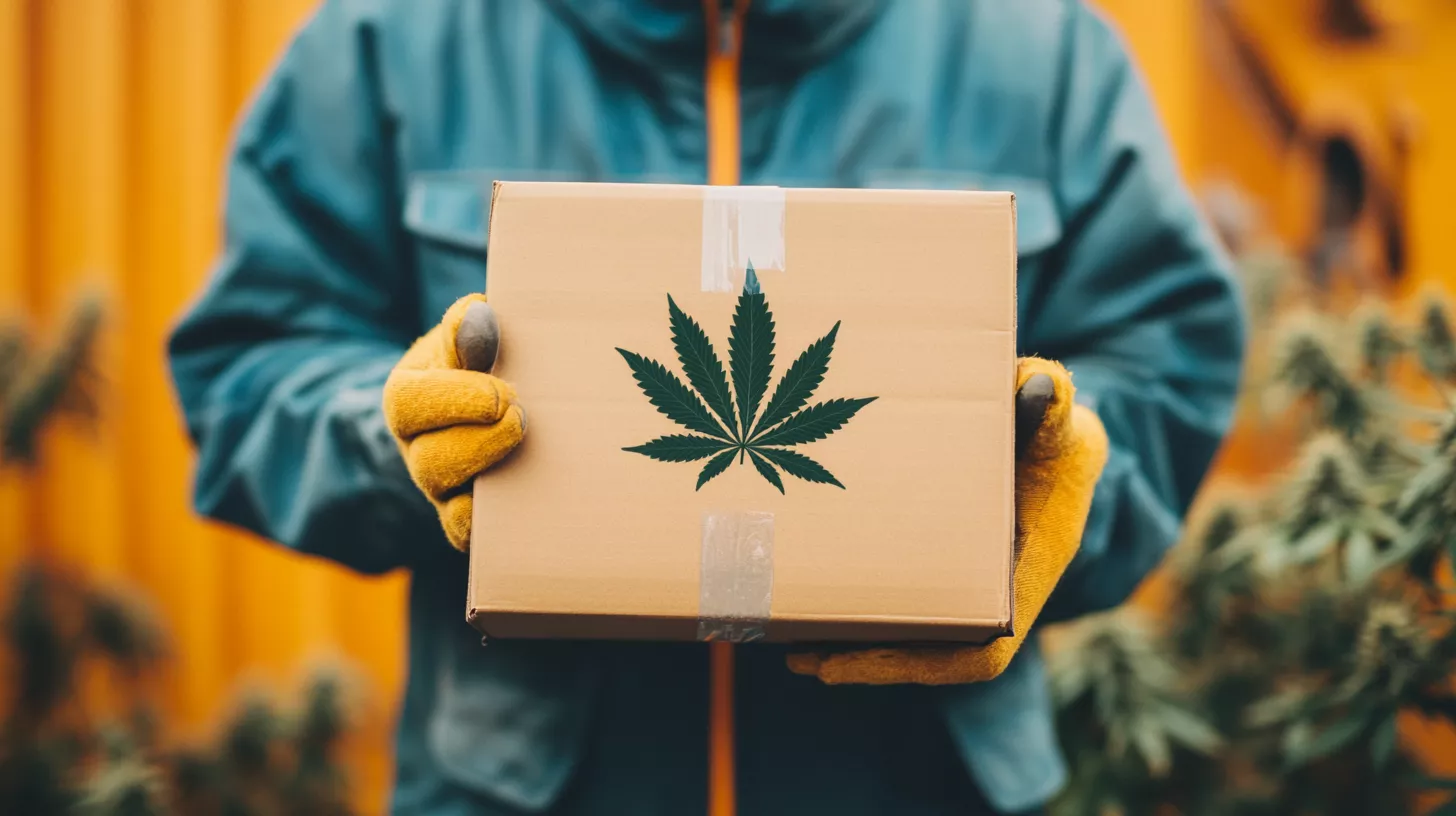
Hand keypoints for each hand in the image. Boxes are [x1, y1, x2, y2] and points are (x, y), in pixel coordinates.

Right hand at [383, 294, 525, 549]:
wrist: (482, 406)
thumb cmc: (476, 365)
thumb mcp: (464, 339)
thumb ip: (468, 328)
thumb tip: (478, 314)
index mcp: (408, 400)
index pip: (408, 403)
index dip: (454, 400)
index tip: (502, 394)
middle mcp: (417, 449)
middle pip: (430, 460)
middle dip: (480, 442)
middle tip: (521, 417)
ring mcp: (440, 488)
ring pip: (449, 498)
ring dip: (490, 473)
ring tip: (525, 444)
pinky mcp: (463, 516)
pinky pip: (464, 533)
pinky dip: (484, 525)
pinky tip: (520, 506)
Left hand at [785, 357, 1107, 683]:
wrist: (1059, 443)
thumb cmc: (1058, 436)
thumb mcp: (1060, 423)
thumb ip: (1050, 408)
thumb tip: (1040, 386)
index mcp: (1030, 572)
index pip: (982, 649)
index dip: (921, 664)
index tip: (860, 663)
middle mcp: (1000, 593)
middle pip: (933, 654)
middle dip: (869, 661)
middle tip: (804, 659)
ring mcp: (970, 587)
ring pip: (913, 638)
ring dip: (856, 646)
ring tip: (794, 648)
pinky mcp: (946, 570)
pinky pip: (905, 606)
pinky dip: (862, 612)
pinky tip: (813, 603)